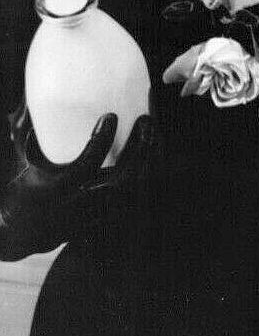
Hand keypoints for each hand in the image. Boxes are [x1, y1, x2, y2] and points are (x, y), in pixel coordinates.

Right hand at [0, 108, 152, 260]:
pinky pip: (141, 191)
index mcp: (62, 187)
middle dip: (141, 144)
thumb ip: (29, 136)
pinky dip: (151, 168)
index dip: (103, 137)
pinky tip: (154, 148)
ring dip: (150, 154)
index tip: (111, 115)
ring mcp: (103, 210)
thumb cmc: (29, 191)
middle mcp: (86, 200)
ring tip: (151, 130)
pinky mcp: (114, 214)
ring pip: (138, 183)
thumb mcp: (26, 165)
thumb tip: (30, 104)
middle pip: (126, 172)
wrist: (31, 231)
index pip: (89, 161)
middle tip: (146, 119)